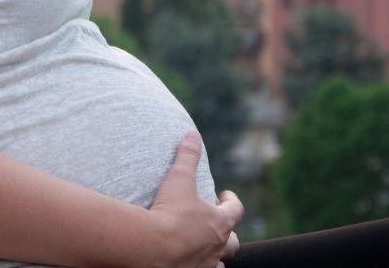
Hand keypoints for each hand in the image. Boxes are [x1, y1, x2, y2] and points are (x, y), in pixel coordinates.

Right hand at [145, 129, 244, 267]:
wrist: (152, 248)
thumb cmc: (169, 212)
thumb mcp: (178, 178)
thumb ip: (187, 155)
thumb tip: (193, 133)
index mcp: (220, 222)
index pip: (236, 211)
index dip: (232, 202)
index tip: (226, 196)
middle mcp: (217, 246)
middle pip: (233, 242)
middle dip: (228, 233)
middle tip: (217, 225)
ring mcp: (205, 264)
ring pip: (219, 262)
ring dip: (215, 254)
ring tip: (204, 248)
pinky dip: (199, 267)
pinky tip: (189, 262)